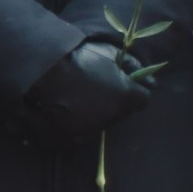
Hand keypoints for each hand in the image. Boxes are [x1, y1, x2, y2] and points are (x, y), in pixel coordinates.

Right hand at [18, 39, 151, 142]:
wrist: (41, 70)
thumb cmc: (76, 57)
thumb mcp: (109, 52)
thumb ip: (133, 66)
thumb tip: (151, 81)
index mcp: (125, 97)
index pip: (143, 100)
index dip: (134, 89)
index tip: (121, 82)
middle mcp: (112, 117)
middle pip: (121, 113)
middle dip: (114, 102)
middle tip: (96, 86)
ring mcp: (91, 130)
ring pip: (100, 123)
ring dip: (95, 113)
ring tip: (78, 97)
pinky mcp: (71, 139)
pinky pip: (79, 135)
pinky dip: (76, 125)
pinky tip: (65, 110)